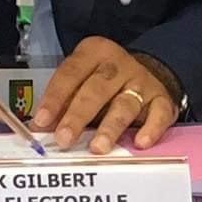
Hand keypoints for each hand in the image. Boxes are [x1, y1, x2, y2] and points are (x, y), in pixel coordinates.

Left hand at [32, 37, 178, 153]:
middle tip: (64, 138)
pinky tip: (140, 142)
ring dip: (110, 127)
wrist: (148, 72)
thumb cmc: (104, 82)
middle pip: (95, 90)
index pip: (70, 74)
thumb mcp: (80, 83)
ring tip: (98, 147)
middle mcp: (118, 64)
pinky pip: (159, 114)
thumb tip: (38, 129)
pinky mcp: (162, 98)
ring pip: (124, 104)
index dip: (54, 98)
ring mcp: (142, 81)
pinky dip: (151, 128)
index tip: (42, 121)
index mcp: (93, 53)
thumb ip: (61, 103)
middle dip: (78, 116)